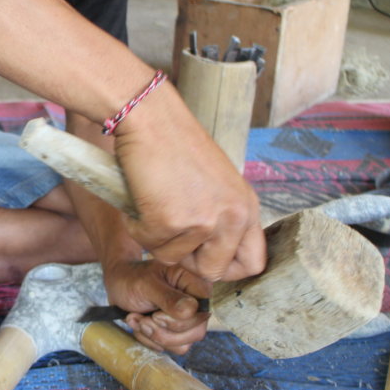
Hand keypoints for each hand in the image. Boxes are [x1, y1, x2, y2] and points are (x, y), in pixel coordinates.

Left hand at [103, 259, 211, 354]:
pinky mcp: (177, 333)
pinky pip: (171, 349)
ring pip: (184, 344)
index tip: (156, 315)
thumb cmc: (131, 279)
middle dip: (163, 331)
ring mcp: (188, 320)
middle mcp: (195, 302)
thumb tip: (191, 310)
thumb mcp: (146, 285)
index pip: (204, 309)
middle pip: (196, 332)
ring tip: (137, 319)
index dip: (182, 319)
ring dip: (154, 336)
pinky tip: (139, 324)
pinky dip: (150, 340)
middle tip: (143, 319)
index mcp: (193, 282)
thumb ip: (168, 297)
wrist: (117, 285)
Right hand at [112, 94, 265, 282]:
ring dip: (157, 238)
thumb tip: (208, 254)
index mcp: (246, 206)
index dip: (226, 268)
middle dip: (186, 259)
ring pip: (173, 258)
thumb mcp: (216, 183)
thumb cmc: (176, 143)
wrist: (151, 119)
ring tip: (154, 203)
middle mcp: (231, 216)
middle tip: (170, 232)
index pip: (252, 262)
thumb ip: (221, 216)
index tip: (205, 260)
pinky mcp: (170, 221)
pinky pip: (148, 243)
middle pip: (213, 271)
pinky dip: (137, 226)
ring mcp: (202, 221)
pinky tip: (141, 199)